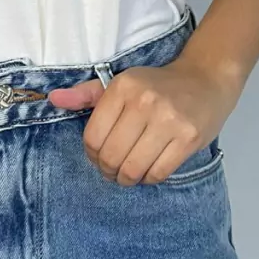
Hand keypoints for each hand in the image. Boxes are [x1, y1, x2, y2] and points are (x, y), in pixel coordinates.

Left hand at [47, 51, 243, 185]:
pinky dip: (149, 178)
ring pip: (134, 168)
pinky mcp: (189, 138)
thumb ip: (87, 94)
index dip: (92, 155)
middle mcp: (144, 102)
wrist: (205, 79)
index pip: (93, 136)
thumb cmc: (157, 85)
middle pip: (112, 156)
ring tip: (128, 173)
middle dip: (108, 171)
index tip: (98, 156)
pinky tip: (148, 169)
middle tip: (112, 170)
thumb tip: (53, 98)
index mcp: (123, 87)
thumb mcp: (121, 83)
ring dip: (127, 178)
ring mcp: (169, 120)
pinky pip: (158, 173)